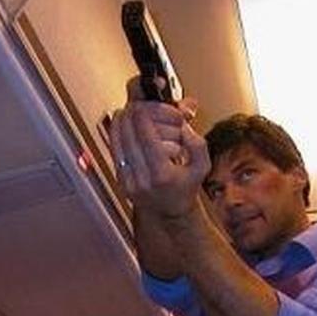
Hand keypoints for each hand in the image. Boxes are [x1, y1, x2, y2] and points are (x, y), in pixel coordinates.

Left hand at [110, 77, 210, 217]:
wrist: (168, 211)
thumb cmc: (186, 185)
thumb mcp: (202, 166)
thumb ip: (197, 144)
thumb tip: (182, 124)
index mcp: (163, 175)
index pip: (147, 138)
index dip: (144, 116)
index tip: (146, 104)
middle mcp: (142, 179)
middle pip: (130, 136)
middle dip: (133, 116)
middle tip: (140, 106)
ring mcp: (127, 180)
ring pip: (118, 141)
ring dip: (123, 122)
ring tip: (129, 111)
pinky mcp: (119, 178)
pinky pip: (114, 149)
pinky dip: (117, 133)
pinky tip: (122, 122)